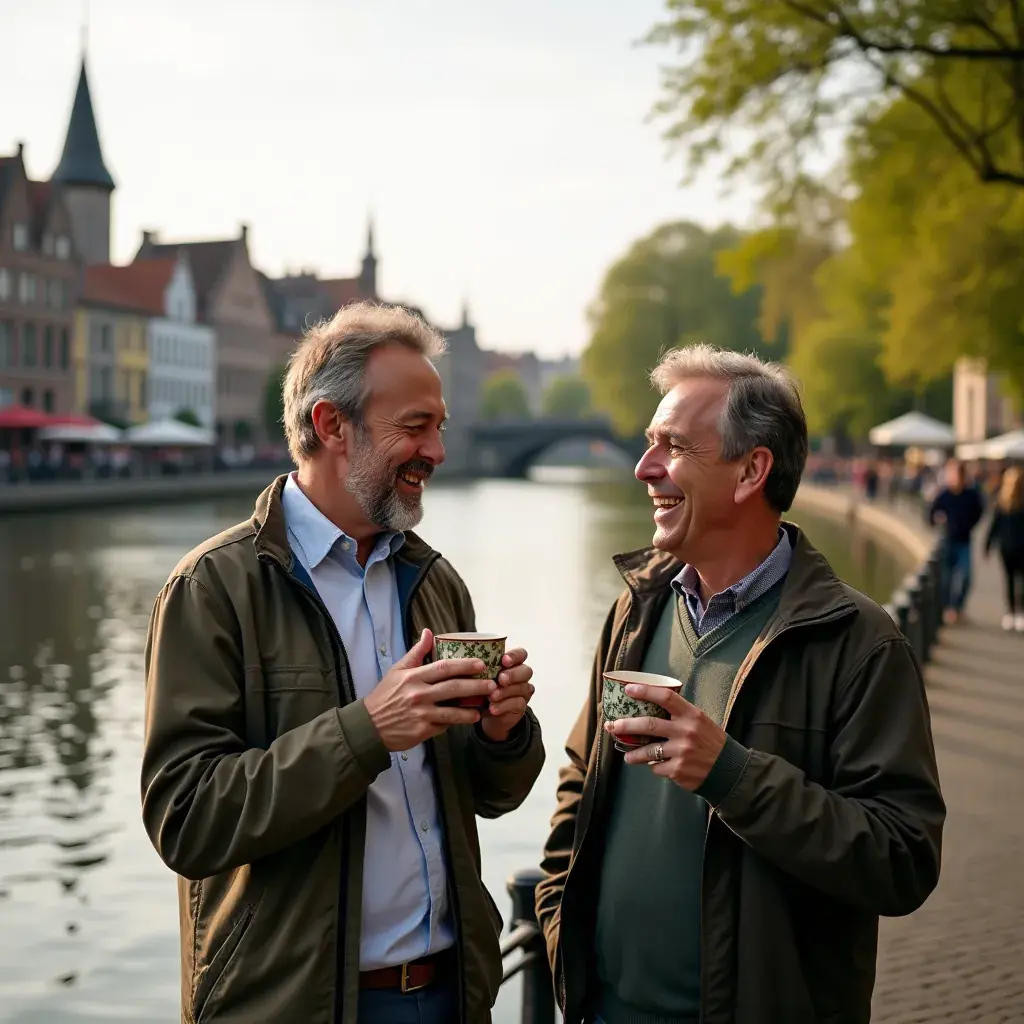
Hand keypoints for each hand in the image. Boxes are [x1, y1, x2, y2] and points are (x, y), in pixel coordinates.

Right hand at [364, 629, 495, 750]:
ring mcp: (421, 714)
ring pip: (453, 711)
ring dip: (471, 710)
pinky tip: (466, 720)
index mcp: (413, 677)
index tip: (481, 664)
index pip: (444, 667)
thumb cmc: (385, 696)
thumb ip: (416, 652)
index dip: (464, 665)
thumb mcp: (397, 670)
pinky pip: (444, 725)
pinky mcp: (422, 731)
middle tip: (492, 684)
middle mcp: (418, 694)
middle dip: (476, 686)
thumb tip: (429, 631)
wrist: (368, 726)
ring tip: (484, 707)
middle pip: (453, 688)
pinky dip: (455, 722)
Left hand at [479, 647, 534, 742]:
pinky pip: (517, 704)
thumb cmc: (482, 687)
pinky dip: (503, 706)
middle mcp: (521, 675)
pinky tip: (493, 708)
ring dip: (505, 692)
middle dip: (513, 674)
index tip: (504, 660)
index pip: (521, 654)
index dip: (515, 656)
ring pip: (522, 688)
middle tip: (500, 679)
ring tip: (492, 696)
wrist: (486, 711)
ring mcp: (523, 691)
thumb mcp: (479, 676)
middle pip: (526, 671)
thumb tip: (463, 660)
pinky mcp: (521, 706)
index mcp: (512, 662)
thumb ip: (478, 668)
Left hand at [603, 683, 726, 789]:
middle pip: (648, 725)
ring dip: (633, 754)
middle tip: (612, 726)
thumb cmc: (711, 742)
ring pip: (647, 751)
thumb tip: (648, 707)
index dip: (645, 691)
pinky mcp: (678, 770)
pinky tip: (656, 766)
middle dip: (626, 725)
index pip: (665, 697)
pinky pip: (656, 767)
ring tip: (626, 755)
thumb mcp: (700, 722)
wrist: (729, 771)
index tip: (628, 689)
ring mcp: (681, 752)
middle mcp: (686, 731)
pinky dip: (654, 767)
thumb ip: (679, 715)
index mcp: (692, 715)